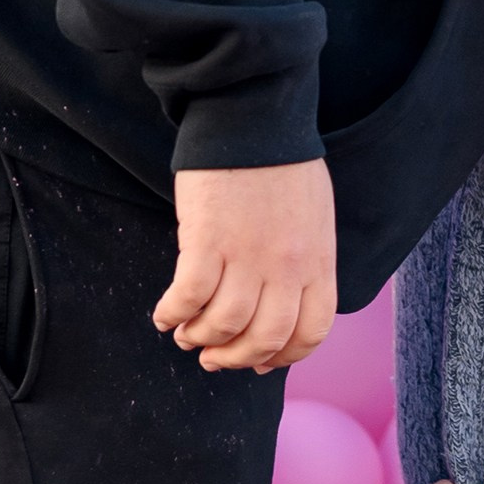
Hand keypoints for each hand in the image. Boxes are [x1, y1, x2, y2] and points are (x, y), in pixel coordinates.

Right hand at [152, 160, 336, 372]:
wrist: (253, 119)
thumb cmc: (283, 165)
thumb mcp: (314, 220)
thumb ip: (306, 262)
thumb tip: (282, 304)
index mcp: (319, 261)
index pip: (311, 331)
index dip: (283, 357)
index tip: (260, 363)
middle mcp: (288, 266)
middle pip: (266, 338)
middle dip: (236, 358)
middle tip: (214, 359)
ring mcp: (249, 255)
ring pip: (225, 324)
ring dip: (201, 338)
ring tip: (186, 336)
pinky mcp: (208, 240)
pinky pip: (189, 296)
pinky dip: (173, 314)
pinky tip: (164, 315)